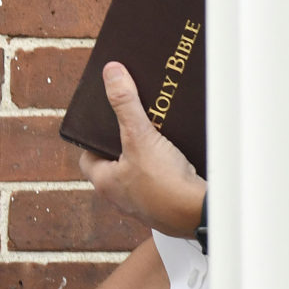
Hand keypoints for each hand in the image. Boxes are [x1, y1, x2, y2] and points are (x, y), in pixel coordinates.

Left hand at [77, 62, 206, 236]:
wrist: (199, 215)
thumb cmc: (164, 185)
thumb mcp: (140, 136)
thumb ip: (125, 104)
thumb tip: (111, 73)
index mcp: (104, 183)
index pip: (89, 156)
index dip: (95, 138)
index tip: (107, 123)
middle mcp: (120, 197)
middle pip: (117, 163)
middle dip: (127, 145)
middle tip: (138, 126)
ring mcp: (145, 205)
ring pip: (141, 174)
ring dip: (150, 157)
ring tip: (161, 137)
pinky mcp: (167, 207)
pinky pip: (163, 184)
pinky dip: (170, 170)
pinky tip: (181, 157)